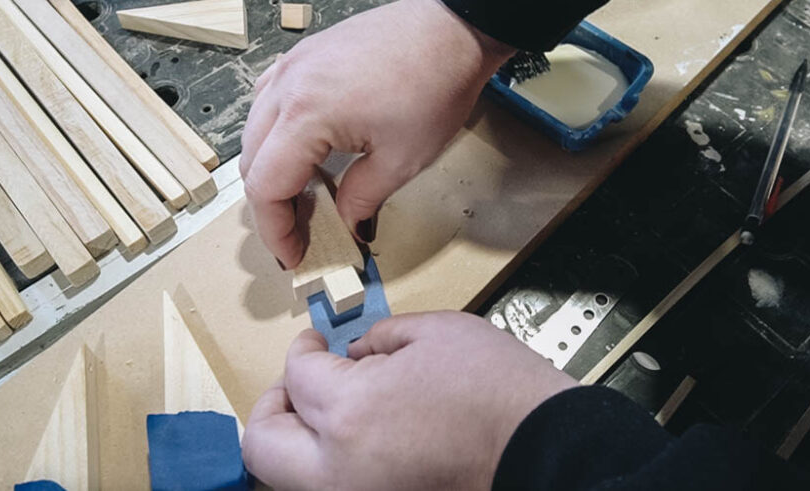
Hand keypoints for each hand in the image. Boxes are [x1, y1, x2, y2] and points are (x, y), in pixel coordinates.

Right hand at [240, 0, 514, 266]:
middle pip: (251, 162)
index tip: (295, 256)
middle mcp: (285, 88)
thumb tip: (345, 226)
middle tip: (302, 233)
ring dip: (270, 169)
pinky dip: (276, 134)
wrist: (451, 29)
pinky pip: (269, 102)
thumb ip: (360, 199)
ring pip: (254, 131)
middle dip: (270, 205)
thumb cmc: (433, 90)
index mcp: (304, 116)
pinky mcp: (302, 55)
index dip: (275, 230)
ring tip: (304, 196)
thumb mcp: (402, 160)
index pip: (265, 186)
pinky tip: (305, 149)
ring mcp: (289, 66)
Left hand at [241, 311, 577, 490]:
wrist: (546, 452)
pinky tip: (355, 436)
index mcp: (349, 412)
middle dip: (272, 403)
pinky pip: (327, 485)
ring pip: (286, 476)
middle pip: (263, 442)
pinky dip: (325, 462)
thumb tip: (355, 353)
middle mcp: (339, 468)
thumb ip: (380, 337)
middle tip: (297, 381)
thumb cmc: (500, 393)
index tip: (315, 342)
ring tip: (323, 410)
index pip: (296, 375)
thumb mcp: (436, 333)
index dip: (303, 348)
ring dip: (293, 438)